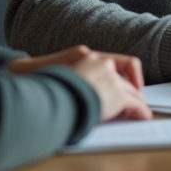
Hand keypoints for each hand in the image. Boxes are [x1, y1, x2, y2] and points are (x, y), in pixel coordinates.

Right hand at [10, 45, 150, 121]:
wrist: (33, 93)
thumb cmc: (29, 85)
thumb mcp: (40, 71)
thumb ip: (57, 73)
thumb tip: (49, 82)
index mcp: (81, 55)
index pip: (107, 61)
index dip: (117, 73)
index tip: (121, 83)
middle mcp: (97, 60)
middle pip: (121, 74)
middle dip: (128, 89)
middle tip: (132, 102)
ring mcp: (107, 76)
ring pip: (129, 88)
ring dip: (135, 101)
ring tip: (139, 112)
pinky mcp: (115, 93)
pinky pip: (134, 101)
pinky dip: (140, 109)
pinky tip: (142, 116)